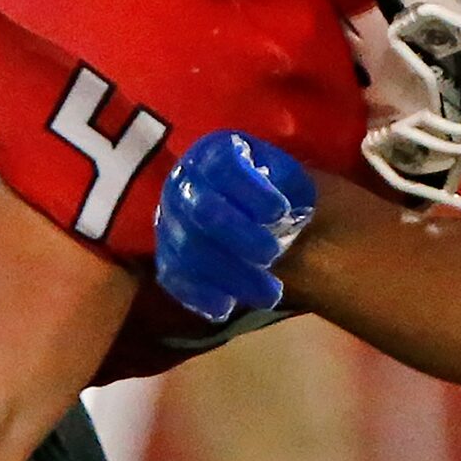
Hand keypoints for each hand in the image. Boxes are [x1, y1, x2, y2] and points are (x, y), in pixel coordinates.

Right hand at [155, 131, 316, 322]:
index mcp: (214, 154)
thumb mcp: (291, 180)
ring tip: (270, 293)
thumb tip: (281, 212)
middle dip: (239, 236)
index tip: (281, 211)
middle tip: (274, 255)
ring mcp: (170, 221)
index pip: (223, 166)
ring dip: (230, 275)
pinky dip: (200, 294)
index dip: (250, 190)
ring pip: (189, 250)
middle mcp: (183, 183)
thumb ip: (286, 186)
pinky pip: (175, 277)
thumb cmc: (279, 191)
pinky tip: (227, 307)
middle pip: (202, 211)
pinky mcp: (169, 257)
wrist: (256, 214)